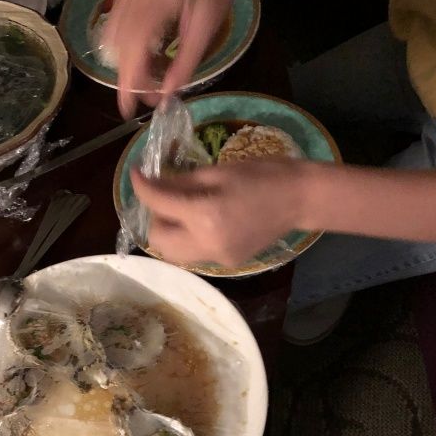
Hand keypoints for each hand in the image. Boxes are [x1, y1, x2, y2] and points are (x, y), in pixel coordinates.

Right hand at [103, 0, 248, 117]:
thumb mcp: (206, 29)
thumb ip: (185, 63)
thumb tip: (166, 95)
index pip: (135, 44)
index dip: (130, 80)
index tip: (128, 109)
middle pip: (120, 42)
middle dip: (130, 75)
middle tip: (146, 96)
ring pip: (113, 34)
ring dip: (125, 61)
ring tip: (146, 76)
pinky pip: (115, 21)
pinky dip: (124, 44)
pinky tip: (143, 52)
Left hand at [130, 159, 311, 267]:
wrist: (299, 200)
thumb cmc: (262, 175)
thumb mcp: (217, 172)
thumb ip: (180, 182)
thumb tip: (153, 183)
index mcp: (205, 215)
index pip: (158, 205)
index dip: (142, 187)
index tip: (136, 173)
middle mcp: (207, 244)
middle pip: (158, 240)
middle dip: (155, 217)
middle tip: (165, 196)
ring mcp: (217, 258)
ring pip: (173, 253)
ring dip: (169, 232)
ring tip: (182, 211)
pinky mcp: (226, 264)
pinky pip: (194, 254)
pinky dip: (189, 238)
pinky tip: (203, 221)